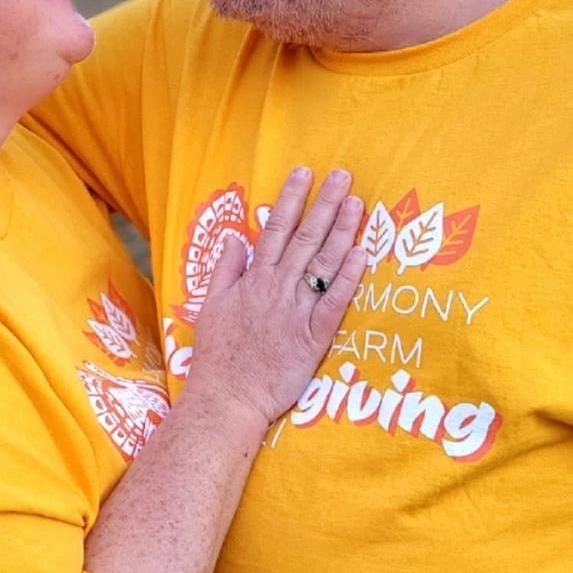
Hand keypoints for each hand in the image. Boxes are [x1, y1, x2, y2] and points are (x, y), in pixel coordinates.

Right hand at [184, 167, 365, 432]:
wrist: (227, 397)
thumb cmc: (218, 354)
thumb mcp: (211, 304)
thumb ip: (226, 269)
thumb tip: (236, 237)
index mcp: (253, 279)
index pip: (275, 229)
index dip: (291, 199)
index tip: (304, 174)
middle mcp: (276, 288)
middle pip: (304, 238)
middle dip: (324, 204)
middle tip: (343, 176)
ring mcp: (296, 312)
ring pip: (322, 263)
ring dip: (341, 231)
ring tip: (357, 204)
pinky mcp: (313, 338)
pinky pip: (334, 303)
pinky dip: (347, 278)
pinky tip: (361, 254)